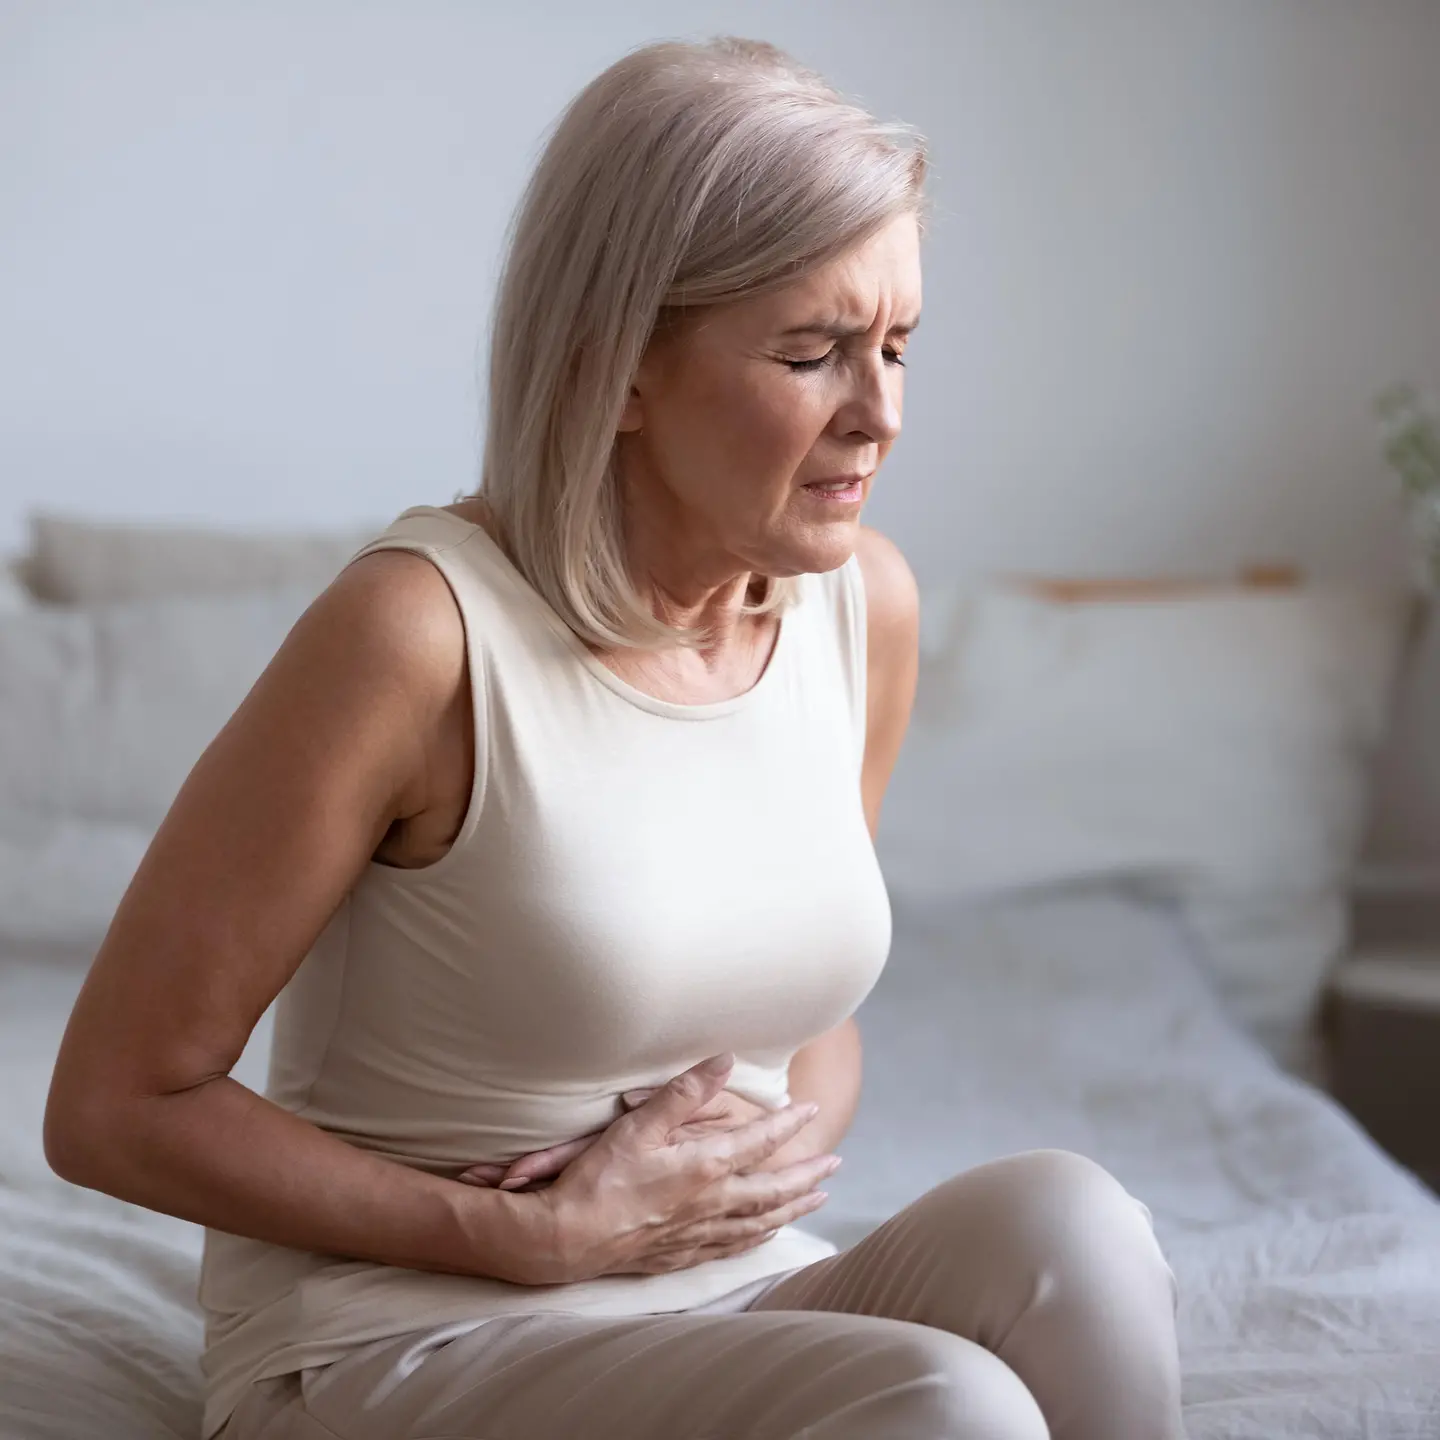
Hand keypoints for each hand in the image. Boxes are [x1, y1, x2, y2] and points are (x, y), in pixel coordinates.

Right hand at [490, 1053, 839, 1283]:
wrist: (567, 1238)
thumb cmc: (599, 1178)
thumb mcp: (639, 1125)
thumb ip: (685, 1093)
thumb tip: (724, 1061)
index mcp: (705, 1167)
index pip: (760, 1142)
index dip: (788, 1124)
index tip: (809, 1109)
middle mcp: (711, 1204)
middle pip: (773, 1191)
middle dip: (806, 1176)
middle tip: (834, 1165)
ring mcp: (698, 1233)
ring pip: (760, 1222)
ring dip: (792, 1209)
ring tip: (815, 1200)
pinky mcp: (681, 1254)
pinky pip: (733, 1246)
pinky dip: (757, 1237)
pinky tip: (764, 1234)